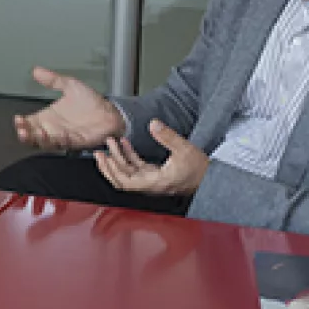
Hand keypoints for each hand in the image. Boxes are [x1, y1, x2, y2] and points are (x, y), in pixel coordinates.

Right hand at [12, 67, 125, 151]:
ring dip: (39, 140)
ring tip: (36, 133)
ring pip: (45, 143)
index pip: (28, 123)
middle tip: (22, 129)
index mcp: (48, 117)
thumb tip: (36, 70)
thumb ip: (52, 79)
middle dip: (25, 135)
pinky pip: (64, 144)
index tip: (18, 118)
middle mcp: (52, 129)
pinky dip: (59, 140)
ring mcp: (62, 137)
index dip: (21, 123)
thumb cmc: (90, 101)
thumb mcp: (69, 85)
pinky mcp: (75, 142)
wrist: (110, 111)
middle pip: (32, 137)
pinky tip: (57, 134)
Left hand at [93, 120, 208, 196]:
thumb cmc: (199, 169)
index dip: (112, 170)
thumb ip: (167, 136)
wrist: (210, 178)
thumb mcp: (184, 149)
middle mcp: (150, 184)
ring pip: (128, 173)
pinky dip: (128, 156)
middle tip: (98, 153)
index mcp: (155, 182)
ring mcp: (152, 180)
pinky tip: (124, 144)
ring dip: (117, 159)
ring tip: (109, 144)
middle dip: (108, 167)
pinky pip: (137, 168)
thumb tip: (153, 124)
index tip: (104, 157)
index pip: (126, 181)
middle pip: (122, 180)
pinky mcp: (155, 175)